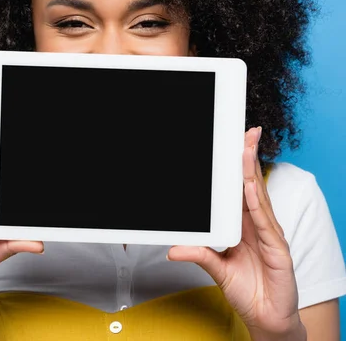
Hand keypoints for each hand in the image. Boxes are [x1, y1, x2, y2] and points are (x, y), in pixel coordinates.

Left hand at [167, 127, 305, 339]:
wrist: (267, 318)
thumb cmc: (247, 290)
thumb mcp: (217, 269)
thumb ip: (199, 255)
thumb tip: (173, 249)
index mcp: (245, 227)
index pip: (241, 192)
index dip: (238, 170)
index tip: (234, 146)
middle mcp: (258, 227)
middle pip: (252, 187)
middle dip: (248, 160)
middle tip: (245, 133)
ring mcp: (270, 236)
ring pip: (259, 198)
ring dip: (251, 173)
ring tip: (245, 150)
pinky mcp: (278, 250)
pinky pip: (264, 223)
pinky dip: (257, 203)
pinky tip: (250, 187)